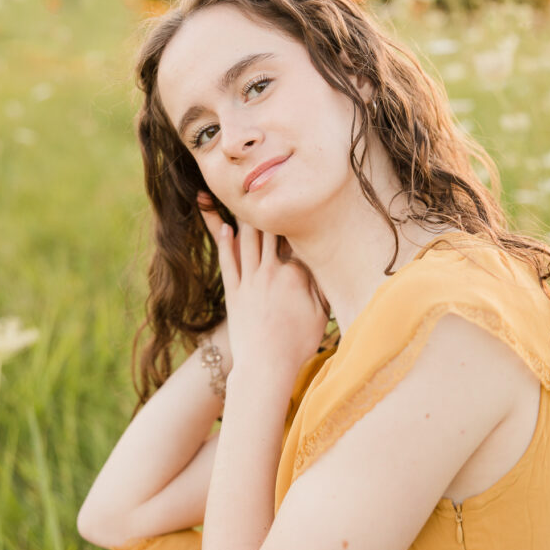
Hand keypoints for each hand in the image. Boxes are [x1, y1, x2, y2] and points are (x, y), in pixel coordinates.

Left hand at [197, 193, 327, 380]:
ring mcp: (250, 280)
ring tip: (235, 194)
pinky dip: (226, 242)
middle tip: (261, 182)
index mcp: (296, 275)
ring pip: (246, 239)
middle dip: (266, 206)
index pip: (297, 238)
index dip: (297, 217)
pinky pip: (228, 261)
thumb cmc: (298, 344)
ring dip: (241, 215)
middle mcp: (271, 271)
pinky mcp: (234, 292)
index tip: (297, 195)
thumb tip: (325, 264)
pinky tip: (224, 226)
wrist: (266, 367)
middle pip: (269, 230)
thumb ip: (322, 286)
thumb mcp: (321, 314)